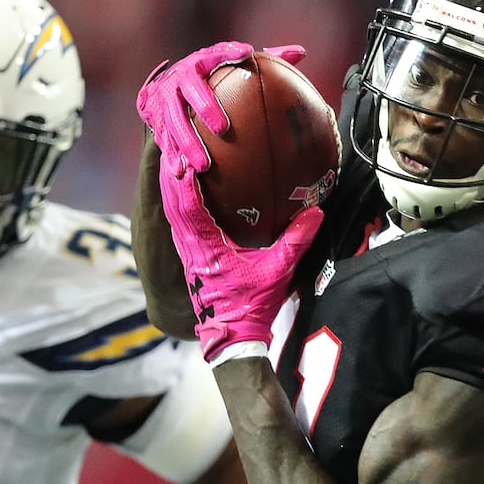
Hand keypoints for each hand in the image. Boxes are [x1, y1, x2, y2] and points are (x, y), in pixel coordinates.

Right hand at [136, 42, 305, 177]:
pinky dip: (172, 156)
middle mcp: (180, 79)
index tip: (246, 53)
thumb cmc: (207, 76)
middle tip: (223, 128)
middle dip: (204, 108)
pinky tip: (181, 173)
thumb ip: (263, 59)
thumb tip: (300, 53)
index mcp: (200, 62)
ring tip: (203, 164)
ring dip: (187, 143)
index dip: (227, 53)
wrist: (163, 88)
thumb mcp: (229, 64)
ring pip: (174, 122)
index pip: (214, 54)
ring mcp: (166, 101)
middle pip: (190, 90)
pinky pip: (164, 141)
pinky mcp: (157, 122)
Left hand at [158, 162, 321, 362]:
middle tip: (169, 145)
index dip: (182, 180)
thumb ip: (295, 241)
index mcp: (205, 248)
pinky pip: (178, 225)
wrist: (233, 338)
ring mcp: (187, 255)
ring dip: (169, 187)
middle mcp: (190, 249)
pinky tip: (183, 190)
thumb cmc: (252, 306)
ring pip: (171, 214)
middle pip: (171, 205)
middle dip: (168, 175)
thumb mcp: (278, 272)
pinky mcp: (191, 260)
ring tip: (170, 159)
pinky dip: (177, 204)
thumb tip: (315, 211)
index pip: (187, 207)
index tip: (180, 154)